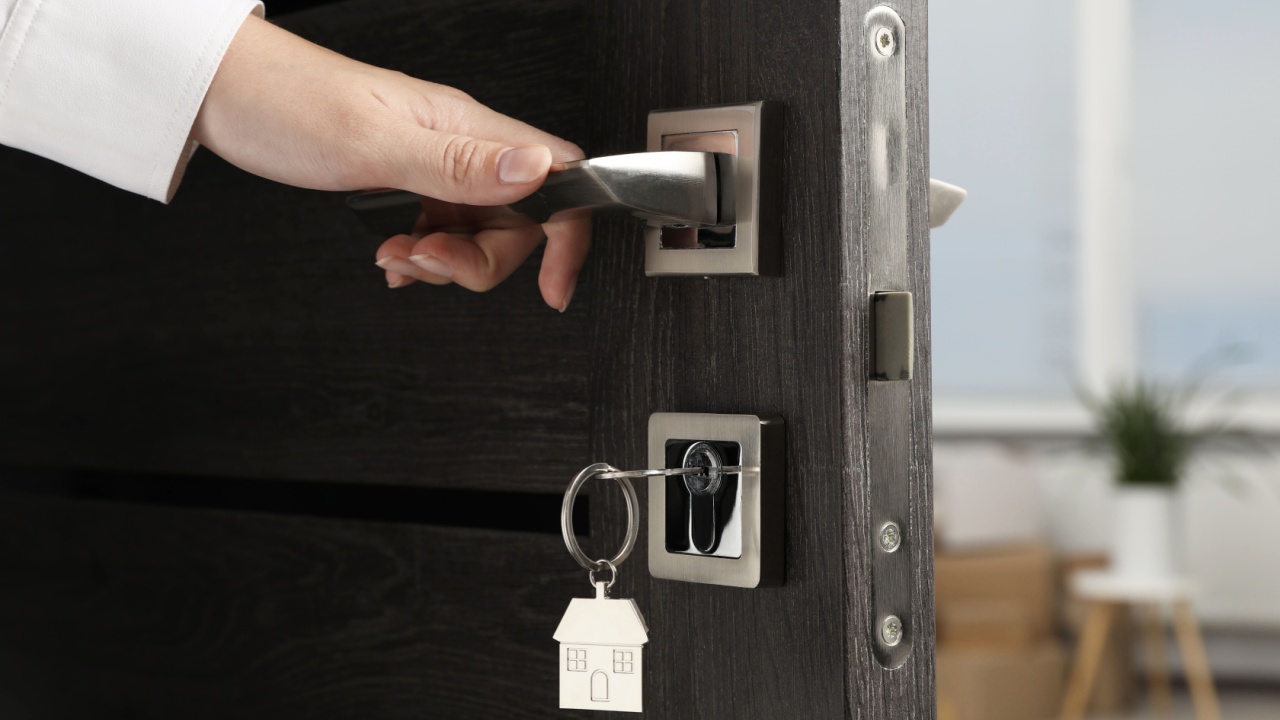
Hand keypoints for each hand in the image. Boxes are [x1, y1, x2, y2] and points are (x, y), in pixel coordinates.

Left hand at [192, 15, 587, 310]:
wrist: (227, 91)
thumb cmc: (288, 103)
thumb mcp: (373, 144)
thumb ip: (459, 163)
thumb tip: (538, 169)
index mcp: (468, 128)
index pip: (557, 178)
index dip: (566, 235)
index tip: (551, 287)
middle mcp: (461, 146)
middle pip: (517, 223)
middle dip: (479, 262)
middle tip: (425, 263)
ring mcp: (435, 166)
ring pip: (477, 235)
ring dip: (442, 264)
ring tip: (393, 256)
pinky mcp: (408, 182)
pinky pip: (441, 233)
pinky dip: (421, 259)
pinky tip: (389, 256)